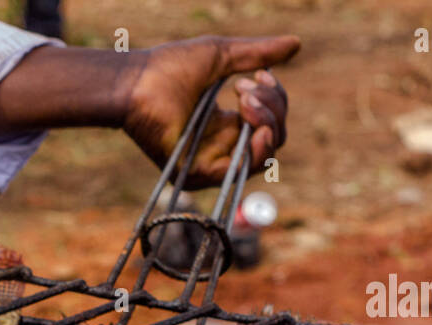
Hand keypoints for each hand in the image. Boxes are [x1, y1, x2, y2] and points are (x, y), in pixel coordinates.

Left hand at [0, 35, 298, 191]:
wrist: (136, 82)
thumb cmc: (168, 67)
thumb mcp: (222, 56)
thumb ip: (257, 54)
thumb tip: (296, 44)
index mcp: (227, 123)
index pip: (269, 122)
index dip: (274, 100)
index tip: (257, 76)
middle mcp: (221, 146)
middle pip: (272, 139)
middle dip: (272, 111)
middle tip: (244, 88)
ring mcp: (210, 161)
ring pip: (262, 157)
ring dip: (266, 125)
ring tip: (245, 101)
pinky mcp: (197, 173)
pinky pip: (238, 173)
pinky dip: (254, 151)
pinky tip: (254, 128)